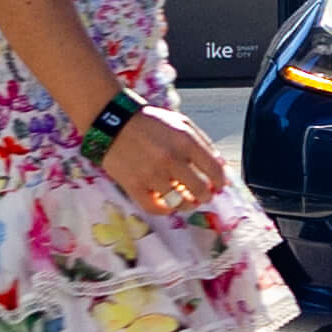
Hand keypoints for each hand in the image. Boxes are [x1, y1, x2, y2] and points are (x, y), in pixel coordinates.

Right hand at [90, 106, 233, 216]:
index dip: (220, 182)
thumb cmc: (148, 122)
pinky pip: (156, 209)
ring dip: (187, 204)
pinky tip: (167, 203)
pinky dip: (165, 210)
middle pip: (201, 191)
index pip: (215, 170)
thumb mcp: (181, 123)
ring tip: (186, 200)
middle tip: (203, 195)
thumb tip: (220, 167)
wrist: (112, 121)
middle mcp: (171, 159)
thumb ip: (202, 144)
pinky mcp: (134, 185)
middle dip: (206, 196)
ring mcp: (152, 174)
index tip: (218, 185)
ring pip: (180, 203)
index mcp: (185, 141)